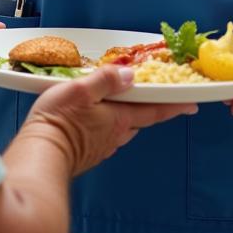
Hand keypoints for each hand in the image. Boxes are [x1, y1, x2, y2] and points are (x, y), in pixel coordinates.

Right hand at [23, 65, 196, 175]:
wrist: (40, 158)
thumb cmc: (59, 122)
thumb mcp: (81, 90)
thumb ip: (106, 80)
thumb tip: (129, 74)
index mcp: (119, 118)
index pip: (154, 110)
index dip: (174, 105)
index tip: (192, 104)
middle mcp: (116, 135)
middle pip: (139, 119)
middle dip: (147, 108)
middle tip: (151, 97)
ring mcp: (102, 147)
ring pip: (122, 129)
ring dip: (125, 117)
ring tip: (120, 105)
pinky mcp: (88, 154)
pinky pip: (105, 137)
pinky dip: (106, 126)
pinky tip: (94, 121)